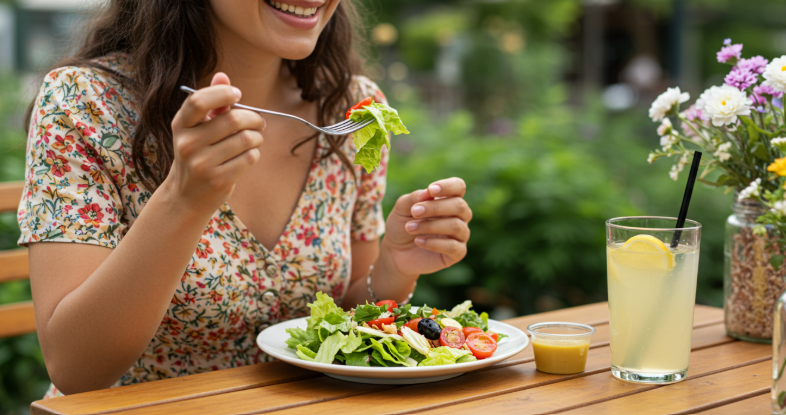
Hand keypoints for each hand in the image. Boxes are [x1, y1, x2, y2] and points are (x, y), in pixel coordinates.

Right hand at [162, 73, 265, 215]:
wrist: (187, 196)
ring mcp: (202, 164)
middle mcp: (187, 144)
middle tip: (259, 122)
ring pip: (246, 139)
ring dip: (257, 138)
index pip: (198, 101)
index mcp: (180, 125)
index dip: (222, 94)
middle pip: (233, 120)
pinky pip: (250, 157)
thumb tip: (223, 76)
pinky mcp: (218, 180)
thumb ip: (212, 103)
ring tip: (254, 140)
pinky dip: (255, 154)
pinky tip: (248, 156)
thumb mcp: (197, 128)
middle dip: (254, 118)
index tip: (238, 94)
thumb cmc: (198, 154)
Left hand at [382, 178, 471, 275]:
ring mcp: (460, 235)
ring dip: (430, 225)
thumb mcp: (402, 208)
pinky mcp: (457, 254)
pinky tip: (418, 241)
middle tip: (414, 212)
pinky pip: (454, 247)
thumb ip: (414, 198)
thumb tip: (428, 193)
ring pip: (456, 226)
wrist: (395, 252)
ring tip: (409, 228)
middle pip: (459, 206)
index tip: (430, 190)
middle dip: (435, 207)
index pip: (458, 187)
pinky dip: (434, 243)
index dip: (448, 186)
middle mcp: (459, 216)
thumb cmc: (402, 225)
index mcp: (448, 200)